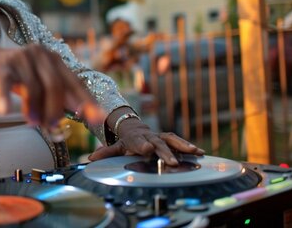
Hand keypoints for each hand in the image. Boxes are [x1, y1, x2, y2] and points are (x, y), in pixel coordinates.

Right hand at [0, 44, 105, 127]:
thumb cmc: (22, 75)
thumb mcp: (44, 83)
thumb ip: (64, 96)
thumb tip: (88, 114)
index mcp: (55, 60)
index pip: (75, 83)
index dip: (87, 101)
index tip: (98, 118)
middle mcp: (41, 55)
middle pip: (55, 86)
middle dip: (55, 110)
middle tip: (51, 126)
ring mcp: (22, 58)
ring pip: (33, 88)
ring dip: (33, 110)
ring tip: (32, 122)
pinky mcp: (2, 66)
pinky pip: (5, 84)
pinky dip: (5, 98)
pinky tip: (4, 111)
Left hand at [87, 119, 204, 164]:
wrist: (135, 129)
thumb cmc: (126, 141)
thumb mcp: (115, 146)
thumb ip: (105, 153)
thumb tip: (90, 159)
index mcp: (136, 138)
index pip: (138, 142)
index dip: (142, 145)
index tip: (147, 150)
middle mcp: (150, 136)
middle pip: (158, 143)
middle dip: (165, 152)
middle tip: (172, 162)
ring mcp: (160, 137)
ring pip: (172, 139)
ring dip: (183, 146)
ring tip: (195, 152)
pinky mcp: (169, 139)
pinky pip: (180, 142)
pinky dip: (190, 146)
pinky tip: (201, 153)